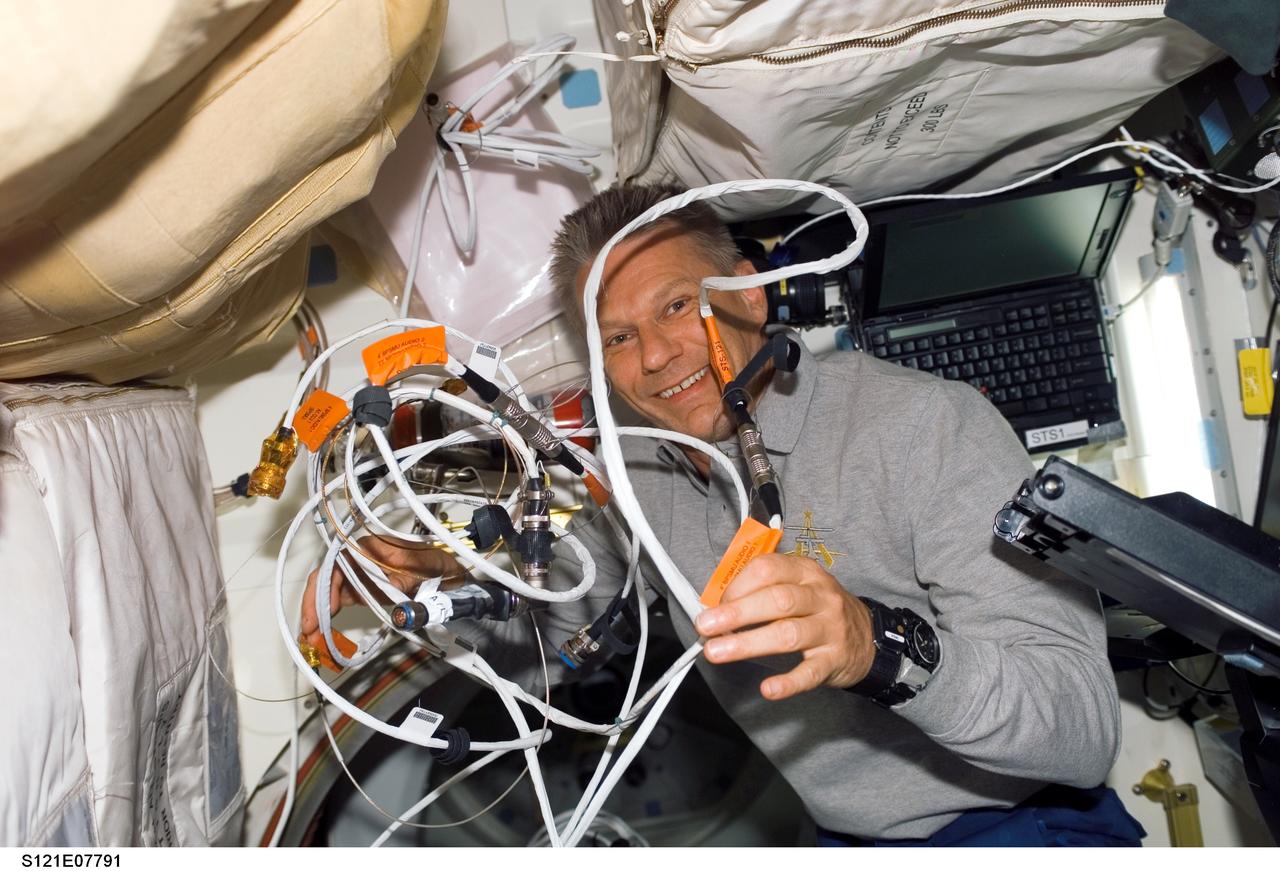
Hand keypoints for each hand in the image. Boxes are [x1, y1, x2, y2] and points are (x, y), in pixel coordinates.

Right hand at [299, 535, 463, 648]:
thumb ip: (397, 580)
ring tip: (312, 638)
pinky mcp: (361, 587)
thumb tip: (379, 591)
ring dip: (318, 614)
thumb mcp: (418, 570)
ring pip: (328, 591)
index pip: (334, 565)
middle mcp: (356, 558)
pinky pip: (339, 600)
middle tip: (309, 633)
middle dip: (314, 606)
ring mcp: (357, 573)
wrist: (445, 572)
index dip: (322, 589)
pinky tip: (323, 632)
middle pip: (325, 579)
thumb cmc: (432, 563)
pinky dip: (329, 616)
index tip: (321, 613)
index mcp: (367, 547)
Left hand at [693, 553, 875, 700]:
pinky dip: (789, 682)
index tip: (714, 605)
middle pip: (777, 600)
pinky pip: (810, 672)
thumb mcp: (797, 587)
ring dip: (749, 643)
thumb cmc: (818, 610)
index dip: (737, 586)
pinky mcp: (835, 660)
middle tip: (706, 627)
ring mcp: (830, 628)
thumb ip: (760, 591)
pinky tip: (768, 689)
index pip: (768, 569)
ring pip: (789, 633)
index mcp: (805, 572)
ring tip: (717, 653)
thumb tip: (716, 607)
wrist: (868, 637)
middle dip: (737, 613)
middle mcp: (820, 596)